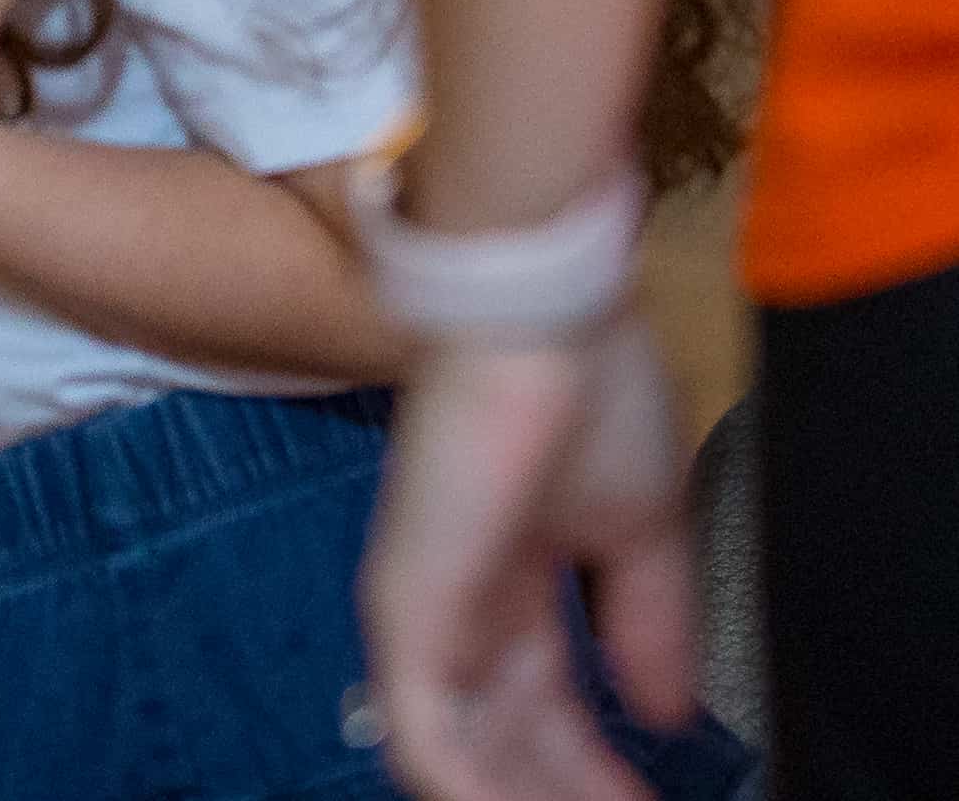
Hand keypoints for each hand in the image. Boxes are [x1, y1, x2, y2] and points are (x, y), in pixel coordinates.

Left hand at [360, 318, 700, 799]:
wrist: (538, 318)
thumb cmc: (585, 391)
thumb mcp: (640, 528)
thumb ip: (645, 624)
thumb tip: (666, 711)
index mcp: (509, 582)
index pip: (545, 707)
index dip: (596, 771)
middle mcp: (455, 603)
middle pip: (507, 742)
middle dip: (566, 794)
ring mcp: (421, 608)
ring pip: (461, 758)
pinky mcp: (405, 608)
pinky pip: (424, 741)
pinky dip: (474, 795)